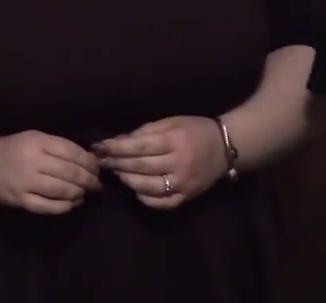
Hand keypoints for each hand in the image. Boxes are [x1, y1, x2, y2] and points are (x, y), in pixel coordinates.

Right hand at [0, 130, 100, 214]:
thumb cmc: (12, 149)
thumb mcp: (34, 138)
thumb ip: (57, 146)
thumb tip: (88, 159)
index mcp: (37, 142)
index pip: (71, 152)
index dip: (88, 161)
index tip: (97, 166)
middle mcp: (32, 162)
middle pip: (70, 173)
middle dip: (89, 179)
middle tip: (97, 183)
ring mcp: (26, 183)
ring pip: (62, 191)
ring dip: (80, 192)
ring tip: (87, 192)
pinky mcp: (21, 201)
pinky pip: (48, 207)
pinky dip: (65, 206)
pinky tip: (74, 203)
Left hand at [94, 116, 226, 209]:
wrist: (226, 146)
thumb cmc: (196, 129)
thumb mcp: (172, 122)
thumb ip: (146, 131)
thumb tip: (119, 140)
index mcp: (175, 141)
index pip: (139, 146)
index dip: (116, 147)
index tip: (99, 147)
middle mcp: (179, 163)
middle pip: (140, 167)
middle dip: (117, 163)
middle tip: (101, 161)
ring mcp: (183, 183)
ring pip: (148, 187)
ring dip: (128, 180)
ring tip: (117, 173)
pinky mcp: (187, 197)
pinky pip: (162, 203)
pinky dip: (145, 198)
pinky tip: (136, 189)